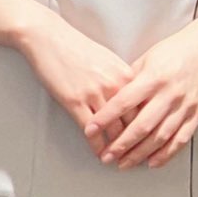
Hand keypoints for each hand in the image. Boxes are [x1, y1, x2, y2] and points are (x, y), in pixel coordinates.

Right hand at [13, 6, 134, 146]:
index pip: (145, 108)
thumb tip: (130, 98)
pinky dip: (96, 145)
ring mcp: (95, 95)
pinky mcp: (74, 101)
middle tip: (137, 156)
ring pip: (114, 130)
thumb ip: (121, 80)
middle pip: (133, 122)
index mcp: (126, 75)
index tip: (149, 139)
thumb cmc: (75, 46)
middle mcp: (115, 86)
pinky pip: (90, 131)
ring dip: (117, 149)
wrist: (48, 37)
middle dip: (136, 143)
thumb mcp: (108, 59)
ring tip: (118, 159)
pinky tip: (98, 152)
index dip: (148, 127)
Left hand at [91, 13, 197, 169]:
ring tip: (124, 163)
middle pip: (142, 126)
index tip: (90, 130)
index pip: (123, 102)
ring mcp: (186, 106)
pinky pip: (181, 139)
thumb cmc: (175, 50)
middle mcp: (170, 94)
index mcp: (154, 78)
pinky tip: (152, 162)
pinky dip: (166, 154)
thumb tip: (108, 98)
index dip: (105, 118)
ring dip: (141, 154)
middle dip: (121, 145)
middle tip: (106, 156)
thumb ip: (129, 81)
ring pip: (161, 137)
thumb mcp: (146, 59)